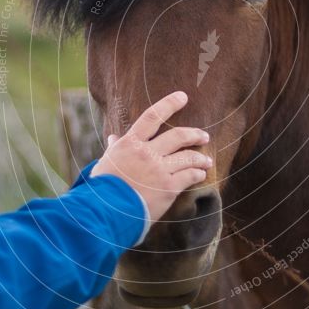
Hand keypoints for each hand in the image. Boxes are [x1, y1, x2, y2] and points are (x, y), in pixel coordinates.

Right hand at [90, 91, 210, 222]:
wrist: (105, 212)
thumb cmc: (102, 188)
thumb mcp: (106, 163)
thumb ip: (115, 149)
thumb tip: (113, 138)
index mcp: (130, 143)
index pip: (152, 116)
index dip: (169, 104)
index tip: (182, 97)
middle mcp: (147, 153)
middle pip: (178, 136)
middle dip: (194, 134)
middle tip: (204, 136)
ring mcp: (159, 170)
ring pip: (188, 157)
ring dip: (200, 157)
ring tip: (206, 160)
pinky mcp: (169, 188)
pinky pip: (189, 176)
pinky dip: (197, 174)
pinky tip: (201, 175)